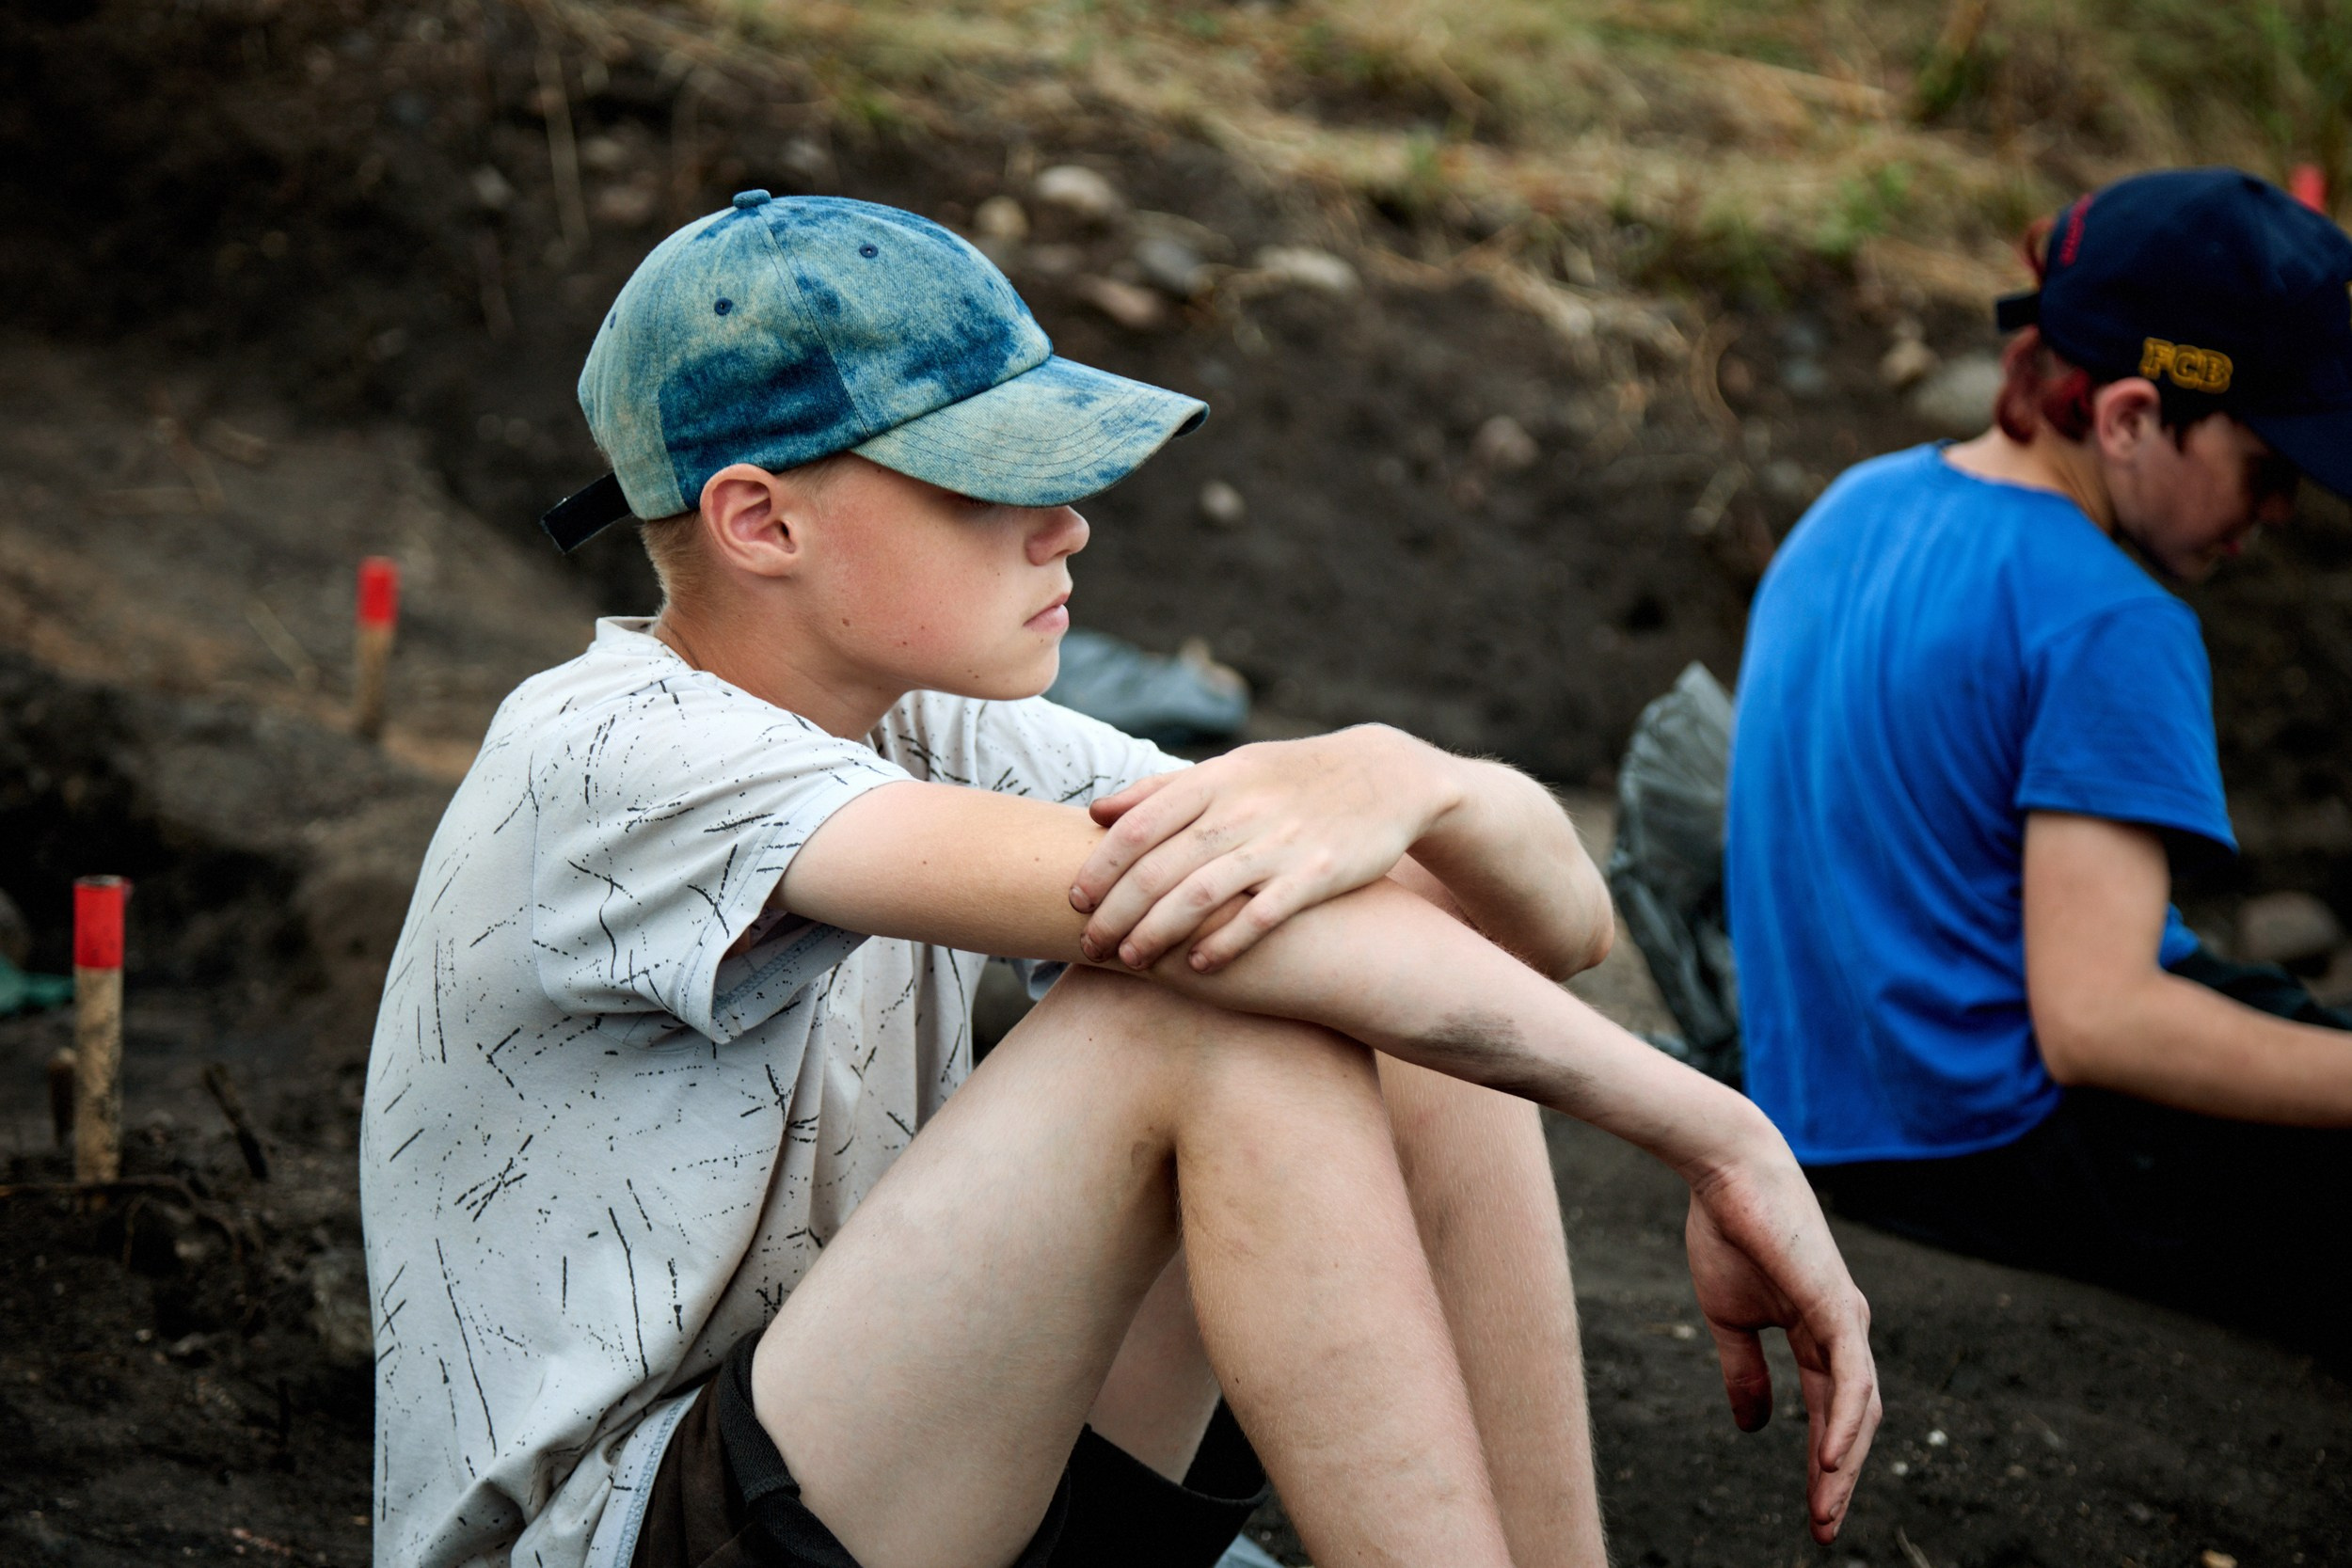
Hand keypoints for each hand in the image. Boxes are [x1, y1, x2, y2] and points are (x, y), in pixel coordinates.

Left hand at [1071, 727, 1455, 972]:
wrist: (1388, 776)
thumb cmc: (1293, 777)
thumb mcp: (1232, 768)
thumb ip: (1164, 791)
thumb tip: (1096, 813)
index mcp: (1216, 779)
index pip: (1139, 825)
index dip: (1100, 866)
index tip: (1074, 900)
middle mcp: (1242, 809)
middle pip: (1160, 866)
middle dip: (1117, 911)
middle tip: (1089, 945)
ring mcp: (1280, 842)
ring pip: (1200, 893)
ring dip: (1157, 933)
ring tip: (1130, 961)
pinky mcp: (1317, 873)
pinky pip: (1261, 915)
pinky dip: (1226, 942)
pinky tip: (1199, 967)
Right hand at [1682, 1153, 1878, 1542]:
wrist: (1726, 1172)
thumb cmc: (1728, 1232)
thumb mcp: (1730, 1320)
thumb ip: (1744, 1373)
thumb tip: (1752, 1429)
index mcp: (1819, 1335)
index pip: (1829, 1412)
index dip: (1823, 1465)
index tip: (1814, 1515)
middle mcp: (1844, 1332)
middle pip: (1854, 1422)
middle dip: (1840, 1479)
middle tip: (1824, 1531)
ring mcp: (1846, 1319)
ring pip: (1860, 1409)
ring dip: (1844, 1464)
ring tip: (1825, 1510)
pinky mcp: (1837, 1306)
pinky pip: (1850, 1378)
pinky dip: (1844, 1422)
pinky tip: (1830, 1460)